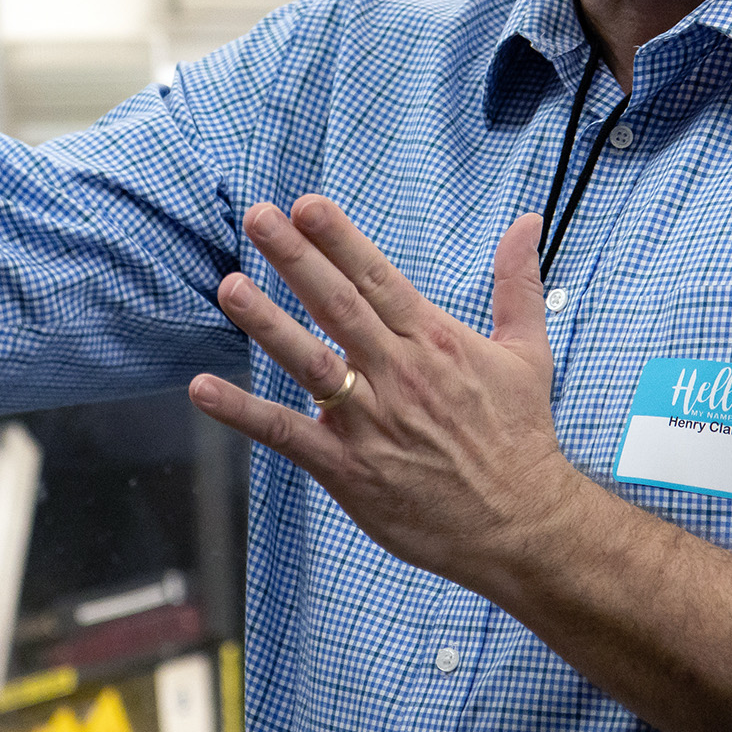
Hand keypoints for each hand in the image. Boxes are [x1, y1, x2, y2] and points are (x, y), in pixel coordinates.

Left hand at [188, 195, 578, 590]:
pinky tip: (203, 389)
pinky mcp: (349, 469)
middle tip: (258, 218)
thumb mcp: (527, 353)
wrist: (523, 526)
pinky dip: (244, 413)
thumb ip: (516, 284)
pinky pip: (287, 435)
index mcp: (435, 342)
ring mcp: (371, 423)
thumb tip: (527, 221)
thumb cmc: (521, 437)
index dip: (339, 240)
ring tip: (229, 286)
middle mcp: (399, 374)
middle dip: (296, 259)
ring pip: (310, 363)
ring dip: (267, 323)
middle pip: (339, 306)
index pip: (378, 279)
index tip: (305, 205)